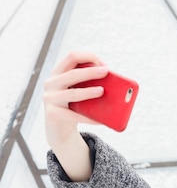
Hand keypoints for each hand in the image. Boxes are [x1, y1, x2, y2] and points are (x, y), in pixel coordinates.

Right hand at [43, 52, 108, 180]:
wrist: (60, 131)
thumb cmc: (75, 107)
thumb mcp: (82, 93)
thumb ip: (92, 84)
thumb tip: (115, 84)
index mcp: (59, 73)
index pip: (72, 56)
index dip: (89, 57)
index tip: (104, 64)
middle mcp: (51, 83)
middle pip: (72, 74)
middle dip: (90, 72)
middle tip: (106, 72)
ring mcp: (49, 98)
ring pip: (72, 94)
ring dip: (88, 92)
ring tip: (102, 92)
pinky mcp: (52, 114)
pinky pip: (74, 116)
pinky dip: (89, 118)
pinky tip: (101, 120)